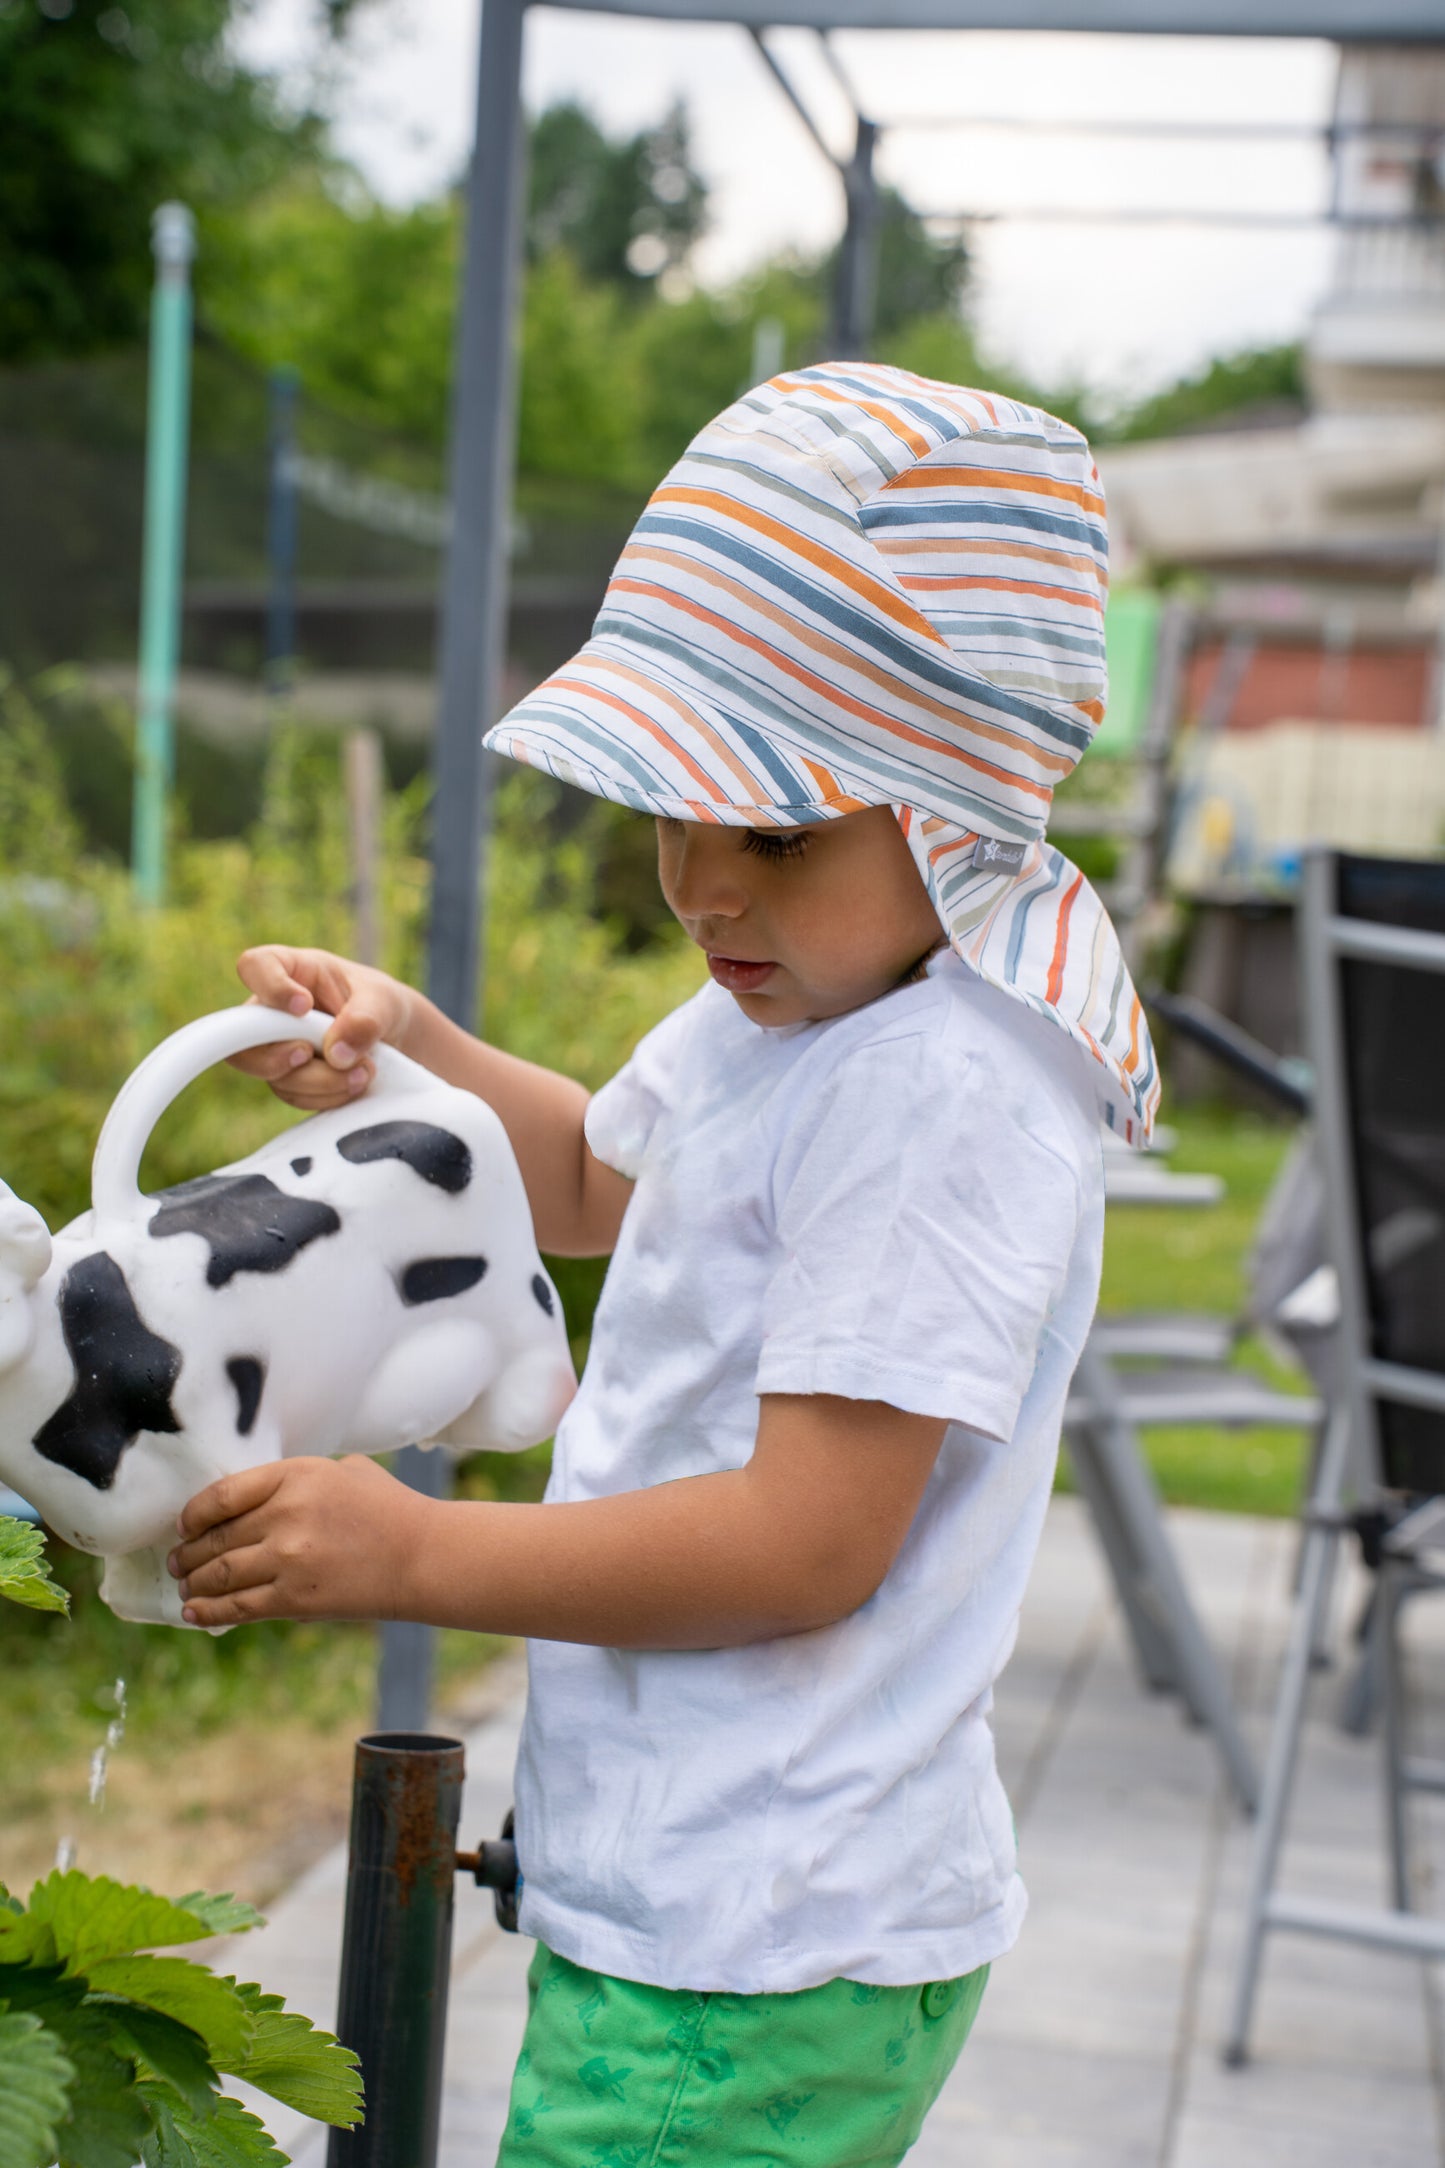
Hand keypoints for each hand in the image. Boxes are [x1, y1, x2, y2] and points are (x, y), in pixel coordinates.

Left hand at [168, 1456, 427, 1627]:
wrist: (422, 1556)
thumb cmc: (387, 1508)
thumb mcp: (343, 1471)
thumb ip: (296, 1479)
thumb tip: (255, 1495)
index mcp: (295, 1475)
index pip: (221, 1495)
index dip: (193, 1514)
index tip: (184, 1525)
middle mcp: (285, 1515)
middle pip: (214, 1538)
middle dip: (188, 1554)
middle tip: (177, 1562)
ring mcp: (288, 1559)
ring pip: (219, 1574)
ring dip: (193, 1583)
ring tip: (185, 1586)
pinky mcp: (294, 1599)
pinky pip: (237, 1607)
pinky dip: (208, 1611)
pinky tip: (194, 1612)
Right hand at [228, 945, 416, 1111]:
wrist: (393, 1038)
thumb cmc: (380, 1004)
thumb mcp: (385, 1002)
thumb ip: (365, 1020)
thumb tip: (336, 1054)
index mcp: (293, 970)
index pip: (256, 966)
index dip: (270, 988)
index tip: (302, 1006)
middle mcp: (274, 1009)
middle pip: (244, 1037)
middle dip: (281, 1057)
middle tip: (318, 1056)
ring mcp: (276, 1046)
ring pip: (275, 1075)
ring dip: (322, 1081)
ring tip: (364, 1070)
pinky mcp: (288, 1077)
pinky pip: (294, 1095)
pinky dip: (327, 1095)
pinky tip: (356, 1083)